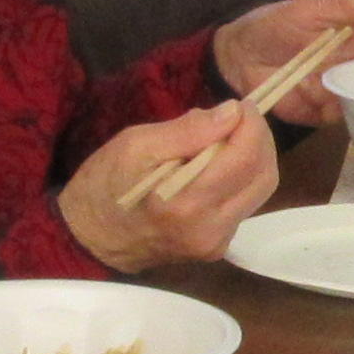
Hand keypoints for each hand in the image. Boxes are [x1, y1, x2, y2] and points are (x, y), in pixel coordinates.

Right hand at [62, 99, 279, 270]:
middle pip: (265, 176)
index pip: (246, 157)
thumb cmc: (103, 186)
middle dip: (259, 140)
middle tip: (238, 118)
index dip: (251, 124)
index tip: (239, 104)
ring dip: (252, 158)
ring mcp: (215, 244)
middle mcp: (210, 229)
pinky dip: (239, 179)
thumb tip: (231, 113)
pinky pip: (243, 205)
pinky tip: (216, 166)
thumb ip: (186, 131)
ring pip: (259, 192)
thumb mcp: (135, 146)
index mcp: (187, 203)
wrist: (88, 239)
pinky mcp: (215, 249)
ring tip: (226, 138)